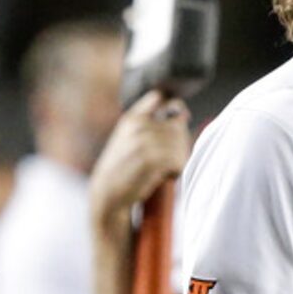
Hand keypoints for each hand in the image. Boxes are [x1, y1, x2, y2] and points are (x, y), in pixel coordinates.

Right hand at [89, 90, 191, 242]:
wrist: (107, 194)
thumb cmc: (124, 168)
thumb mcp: (130, 138)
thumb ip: (152, 122)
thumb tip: (184, 113)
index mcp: (132, 117)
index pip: (161, 99)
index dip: (175, 112)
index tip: (174, 129)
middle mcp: (137, 125)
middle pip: (178, 125)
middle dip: (180, 145)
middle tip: (169, 162)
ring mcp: (142, 141)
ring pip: (180, 144)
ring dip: (179, 160)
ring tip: (166, 170)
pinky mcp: (148, 160)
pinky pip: (177, 160)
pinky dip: (176, 171)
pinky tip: (166, 177)